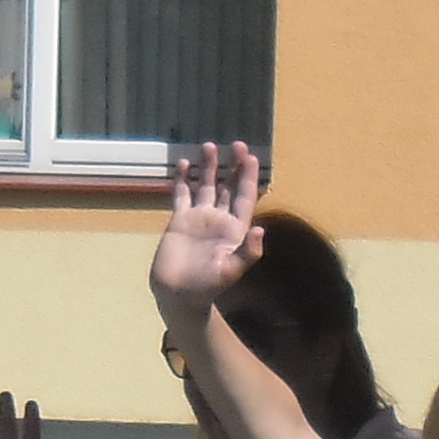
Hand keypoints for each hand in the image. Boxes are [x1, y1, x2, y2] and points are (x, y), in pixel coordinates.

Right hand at [147, 140, 265, 338]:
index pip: (245, 197)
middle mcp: (219, 219)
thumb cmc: (207, 286)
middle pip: (229, 186)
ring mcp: (199, 218)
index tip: (250, 157)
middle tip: (237, 144)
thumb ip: (247, 253)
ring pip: (207, 186)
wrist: (178, 294)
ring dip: (209, 167)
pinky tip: (184, 164)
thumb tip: (260, 229)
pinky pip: (183, 195)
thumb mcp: (231, 271)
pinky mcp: (180, 220)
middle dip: (233, 166)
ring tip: (208, 146)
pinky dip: (184, 179)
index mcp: (235, 229)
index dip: (248, 177)